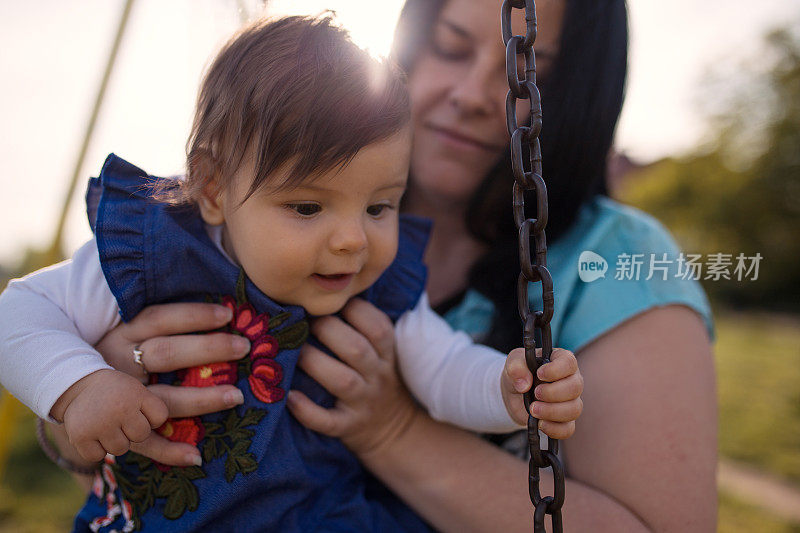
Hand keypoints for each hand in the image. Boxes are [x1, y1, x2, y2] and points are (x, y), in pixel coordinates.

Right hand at [52, 369, 167, 461]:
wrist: (78, 384)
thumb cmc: (119, 393)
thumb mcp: (141, 393)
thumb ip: (164, 420)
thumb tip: (197, 460)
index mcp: (138, 394)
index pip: (160, 418)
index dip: (150, 415)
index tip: (137, 405)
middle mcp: (120, 408)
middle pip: (141, 435)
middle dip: (133, 428)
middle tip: (119, 414)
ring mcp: (100, 423)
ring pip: (120, 449)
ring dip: (114, 439)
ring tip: (105, 421)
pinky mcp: (81, 437)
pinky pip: (97, 456)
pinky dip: (95, 447)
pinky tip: (91, 430)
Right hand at [91, 302, 251, 465]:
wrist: (61, 393)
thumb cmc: (109, 356)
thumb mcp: (124, 332)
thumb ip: (160, 325)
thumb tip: (218, 314)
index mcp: (120, 334)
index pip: (160, 319)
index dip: (194, 315)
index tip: (228, 314)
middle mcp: (117, 364)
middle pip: (166, 354)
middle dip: (208, 349)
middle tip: (243, 347)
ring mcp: (116, 399)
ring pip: (162, 399)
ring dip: (201, 399)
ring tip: (235, 397)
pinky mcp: (112, 430)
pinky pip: (145, 443)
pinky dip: (170, 452)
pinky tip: (197, 456)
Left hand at [286, 298, 418, 455]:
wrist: (392, 427)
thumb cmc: (374, 375)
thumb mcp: (381, 350)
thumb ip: (360, 324)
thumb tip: (321, 288)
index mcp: (386, 351)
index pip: (377, 326)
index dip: (353, 309)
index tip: (329, 302)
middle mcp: (378, 374)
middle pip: (357, 349)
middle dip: (327, 331)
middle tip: (303, 322)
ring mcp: (364, 402)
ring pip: (343, 381)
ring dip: (314, 363)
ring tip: (293, 352)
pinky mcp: (348, 426)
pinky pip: (329, 421)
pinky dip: (308, 412)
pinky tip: (289, 397)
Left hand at [502, 347, 582, 438]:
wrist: (513, 394)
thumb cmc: (519, 372)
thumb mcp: (513, 363)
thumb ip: (516, 366)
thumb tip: (524, 384)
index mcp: (561, 361)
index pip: (569, 362)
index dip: (556, 370)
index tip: (539, 374)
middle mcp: (571, 380)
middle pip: (575, 387)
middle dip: (553, 393)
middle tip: (535, 393)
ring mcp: (570, 401)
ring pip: (574, 409)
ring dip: (552, 412)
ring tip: (533, 409)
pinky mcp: (564, 420)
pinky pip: (568, 429)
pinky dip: (554, 429)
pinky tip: (540, 424)